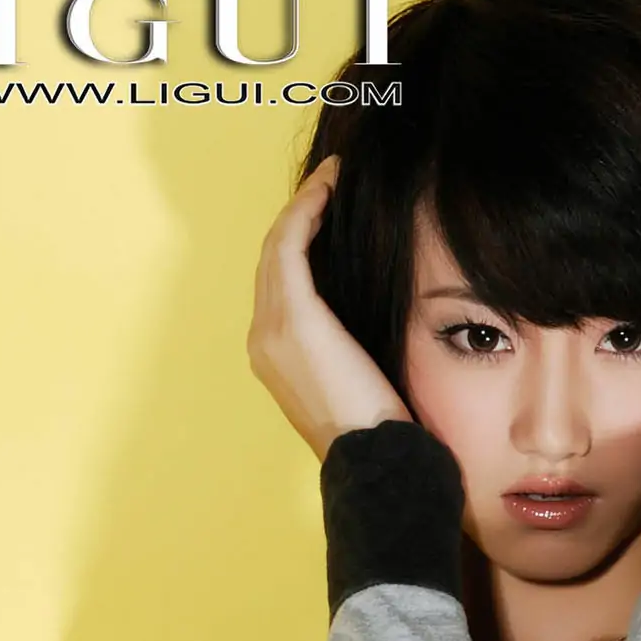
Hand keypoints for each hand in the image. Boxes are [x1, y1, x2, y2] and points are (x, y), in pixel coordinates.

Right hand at [247, 156, 413, 456]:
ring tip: (331, 179)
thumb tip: (366, 315)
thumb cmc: (379, 432)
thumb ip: (347, 344)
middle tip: (328, 183)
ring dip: (303, 205)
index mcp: (274, 357)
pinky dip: (306, 210)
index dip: (300, 243)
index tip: (328, 212)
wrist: (375, 461)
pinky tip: (329, 190)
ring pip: (276, 247)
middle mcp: (262, 340)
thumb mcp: (357, 379)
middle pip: (272, 260)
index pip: (280, 285)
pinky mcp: (293, 318)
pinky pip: (289, 245)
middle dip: (298, 216)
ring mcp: (271, 329)